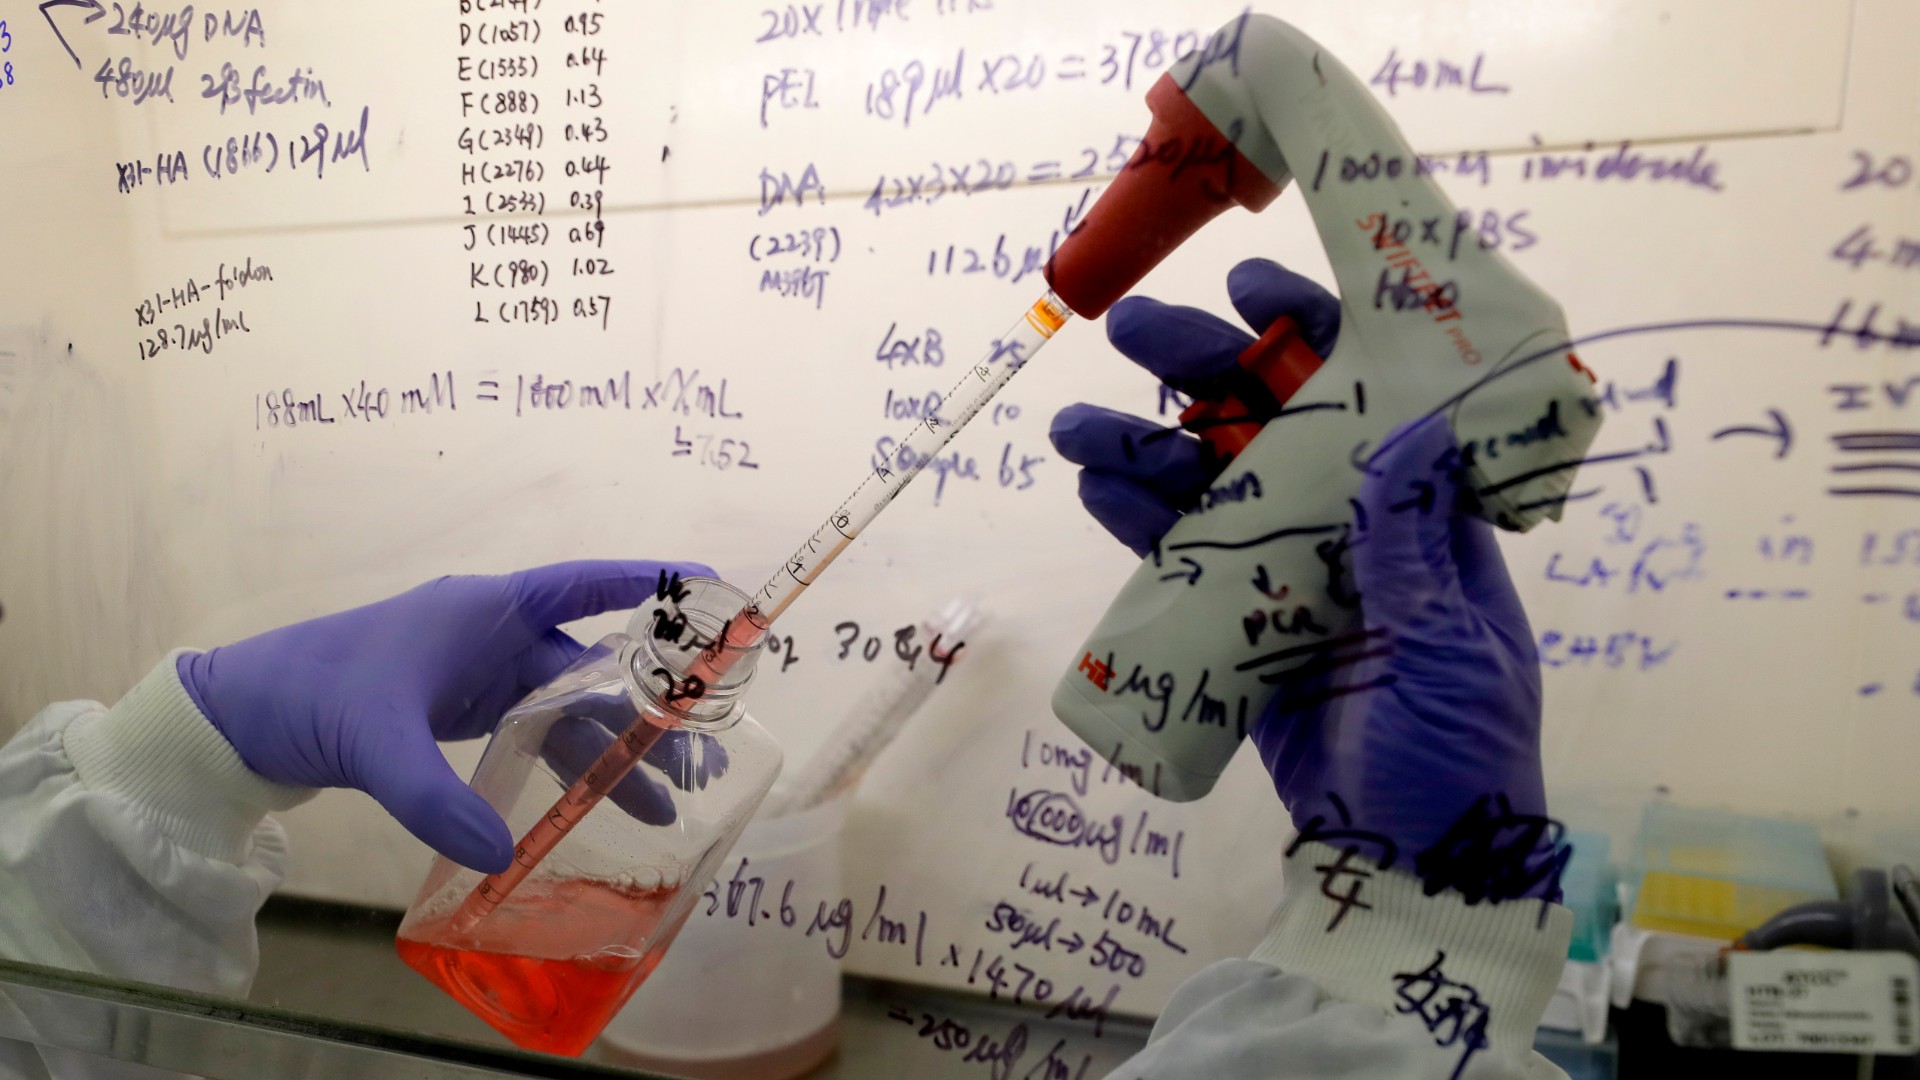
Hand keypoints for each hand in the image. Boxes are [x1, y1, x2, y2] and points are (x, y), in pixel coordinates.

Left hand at [178, 559, 713, 872]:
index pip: (582, 585)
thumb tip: (499, 855)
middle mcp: (492, 634)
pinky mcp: (462, 712)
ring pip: (570, 710)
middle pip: (590, 666)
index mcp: (483, 610)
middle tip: (698, 758)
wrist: (241, 716)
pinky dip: (571, 766)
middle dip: (646, 709)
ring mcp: (479, 675)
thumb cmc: (312, 694)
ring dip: (614, 751)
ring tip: (667, 805)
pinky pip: (537, 735)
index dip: (646, 583)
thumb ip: (435, 798)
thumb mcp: (375, 743)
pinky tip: (600, 805)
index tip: (712, 589)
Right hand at [1051, 259, 1551, 891]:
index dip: (1320, 334)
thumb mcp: (1450, 653)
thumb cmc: (1458, 761)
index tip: (1257, 286)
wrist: (1410, 874)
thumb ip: (1413, 551)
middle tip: (1134, 328)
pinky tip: (1096, 487)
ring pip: (1216, 491)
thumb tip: (1406, 426)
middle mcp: (1358, 535)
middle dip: (1208, 373)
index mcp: (1428, 525)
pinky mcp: (1244, 634)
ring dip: (1149, 449)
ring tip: (1076, 425)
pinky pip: (1186, 565)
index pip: (1378, 399)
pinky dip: (1140, 526)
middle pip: (1279, 428)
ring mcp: (1295, 581)